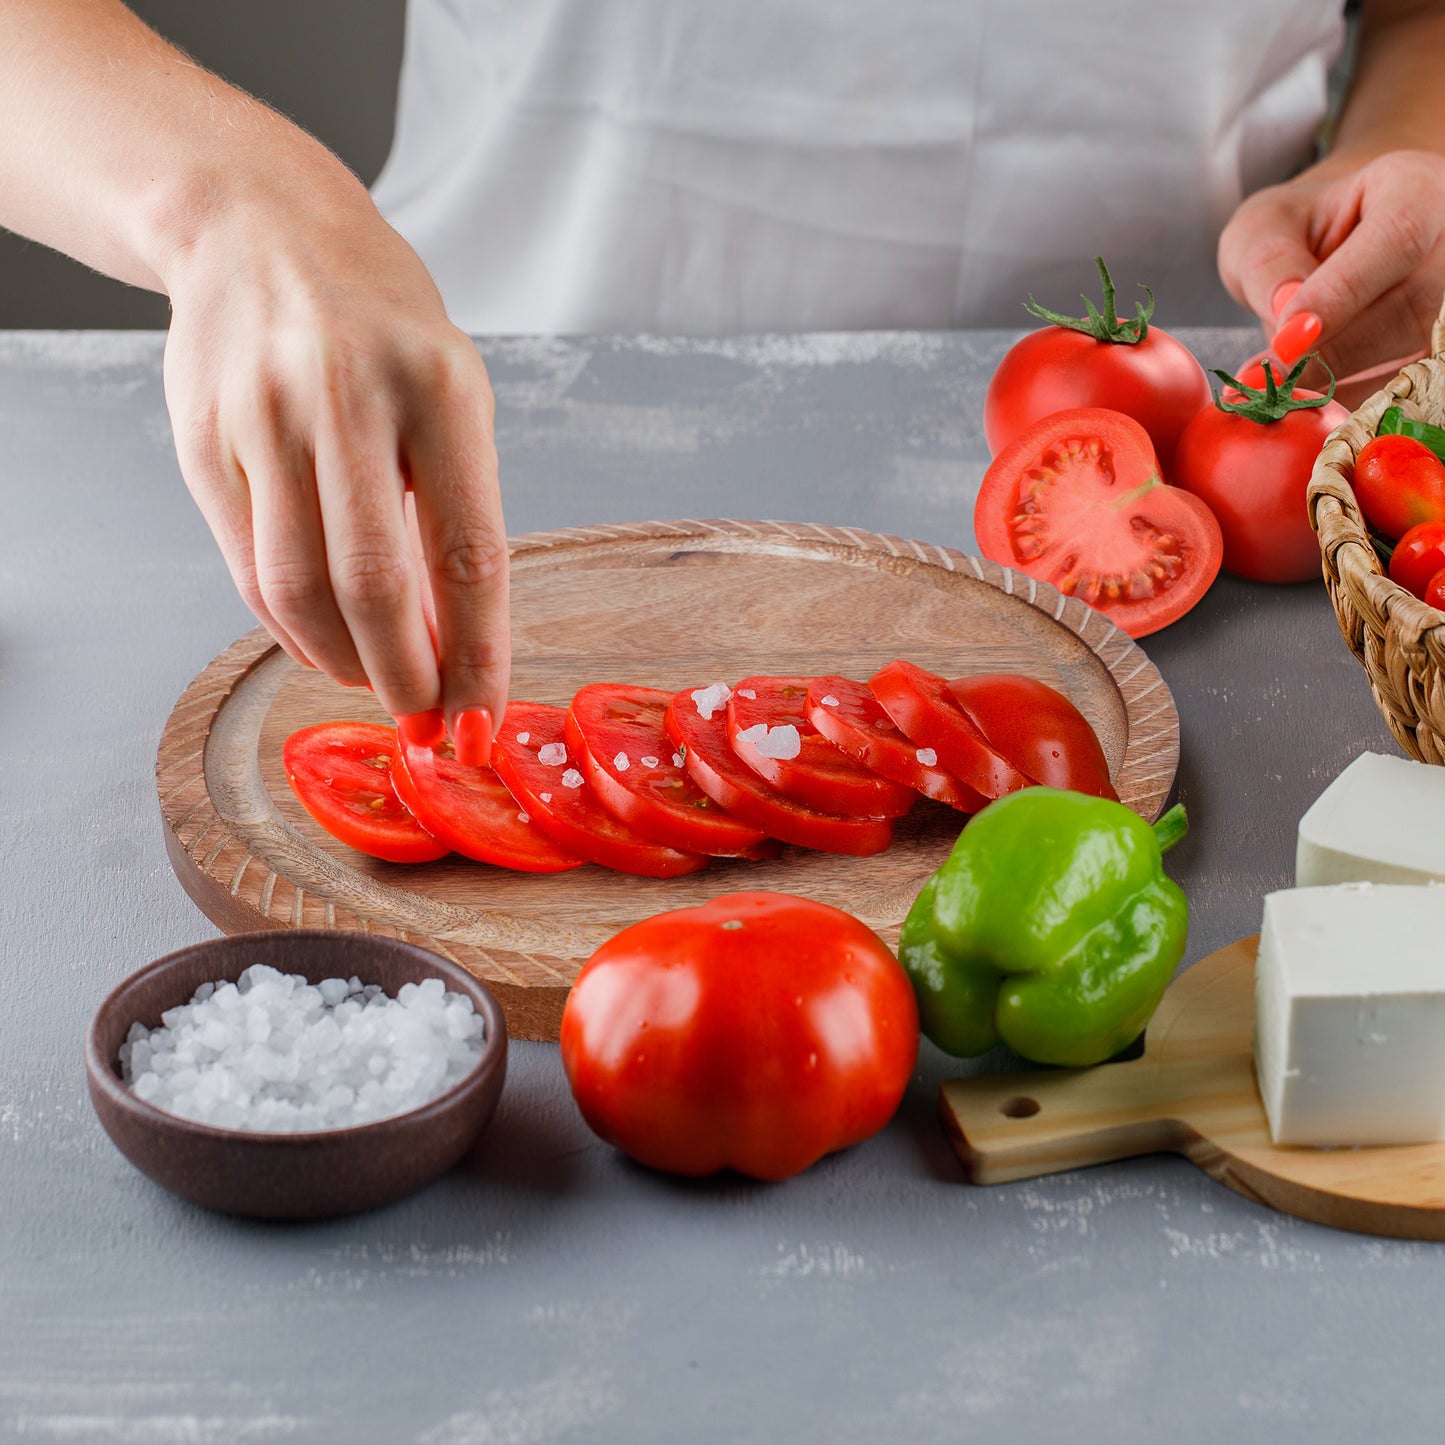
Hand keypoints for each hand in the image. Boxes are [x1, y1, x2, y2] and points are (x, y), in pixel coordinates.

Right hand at [159, 165, 508, 752]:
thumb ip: (453, 513)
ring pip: (298, 590)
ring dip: (343, 662)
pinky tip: (323, 644)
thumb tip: (453, 647)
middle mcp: (345, 398)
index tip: (480, 722)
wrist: (259, 230)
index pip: (469, 554)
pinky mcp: (201, 440)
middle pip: (372, 586)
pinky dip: (292, 629)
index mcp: (439, 387)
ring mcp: (263, 417)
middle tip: (424, 719)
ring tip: (375, 679)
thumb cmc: (381, 326)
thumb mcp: (451, 394)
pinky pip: (249, 569)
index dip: (477, 655)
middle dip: (404, 678)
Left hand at [1218, 149, 1444, 406]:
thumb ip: (1269, 263)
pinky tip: (1307, 397)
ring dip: (1342, 379)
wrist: (1333, 243)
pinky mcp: (1441, 345)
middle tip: (1271, 379)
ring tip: (1279, 386)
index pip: (1399, 237)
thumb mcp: (1263, 229)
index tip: (1287, 340)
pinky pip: (1407, 383)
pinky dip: (1352, 396)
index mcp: (1415, 185)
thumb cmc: (1298, 228)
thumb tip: (1289, 314)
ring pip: (1417, 350)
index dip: (1342, 294)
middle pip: (1415, 303)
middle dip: (1337, 351)